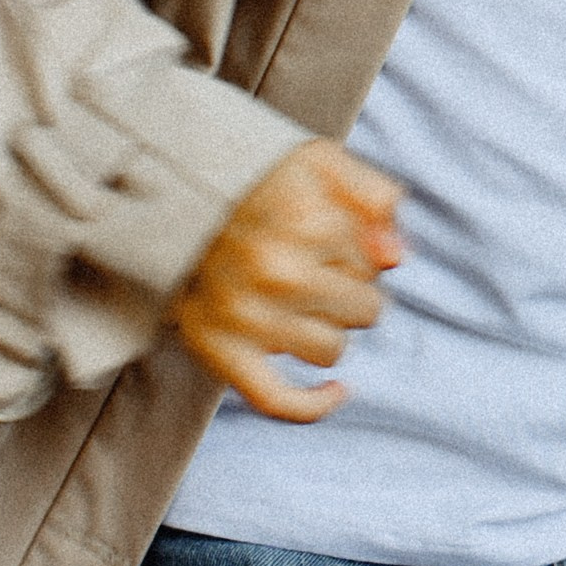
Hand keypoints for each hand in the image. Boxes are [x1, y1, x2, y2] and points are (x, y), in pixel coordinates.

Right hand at [172, 140, 401, 422]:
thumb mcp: (321, 161)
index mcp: (306, 221)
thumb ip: (374, 196)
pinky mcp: (218, 348)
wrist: (169, 194)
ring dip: (325, 330)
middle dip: (349, 291)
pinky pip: (279, 400)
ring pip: (332, 350)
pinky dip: (313, 404)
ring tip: (294, 300)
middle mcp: (277, 272)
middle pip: (364, 312)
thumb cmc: (254, 179)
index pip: (375, 266)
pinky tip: (337, 393)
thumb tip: (397, 257)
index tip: (325, 235)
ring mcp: (246, 315)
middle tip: (309, 267)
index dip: (358, 253)